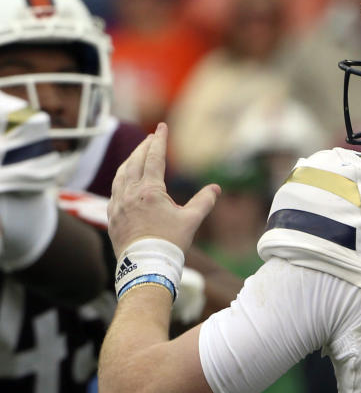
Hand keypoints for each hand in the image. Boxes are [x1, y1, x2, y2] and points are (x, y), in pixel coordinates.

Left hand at [108, 123, 219, 256]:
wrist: (146, 266)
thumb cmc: (170, 243)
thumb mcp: (191, 221)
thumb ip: (204, 202)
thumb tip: (215, 189)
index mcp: (150, 191)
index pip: (154, 158)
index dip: (159, 141)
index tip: (161, 127)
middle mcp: (131, 193)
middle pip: (136, 161)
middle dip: (145, 146)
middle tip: (152, 137)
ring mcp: (118, 204)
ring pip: (122, 173)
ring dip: (131, 160)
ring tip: (138, 153)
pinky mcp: (112, 215)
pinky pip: (115, 189)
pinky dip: (122, 177)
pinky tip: (125, 178)